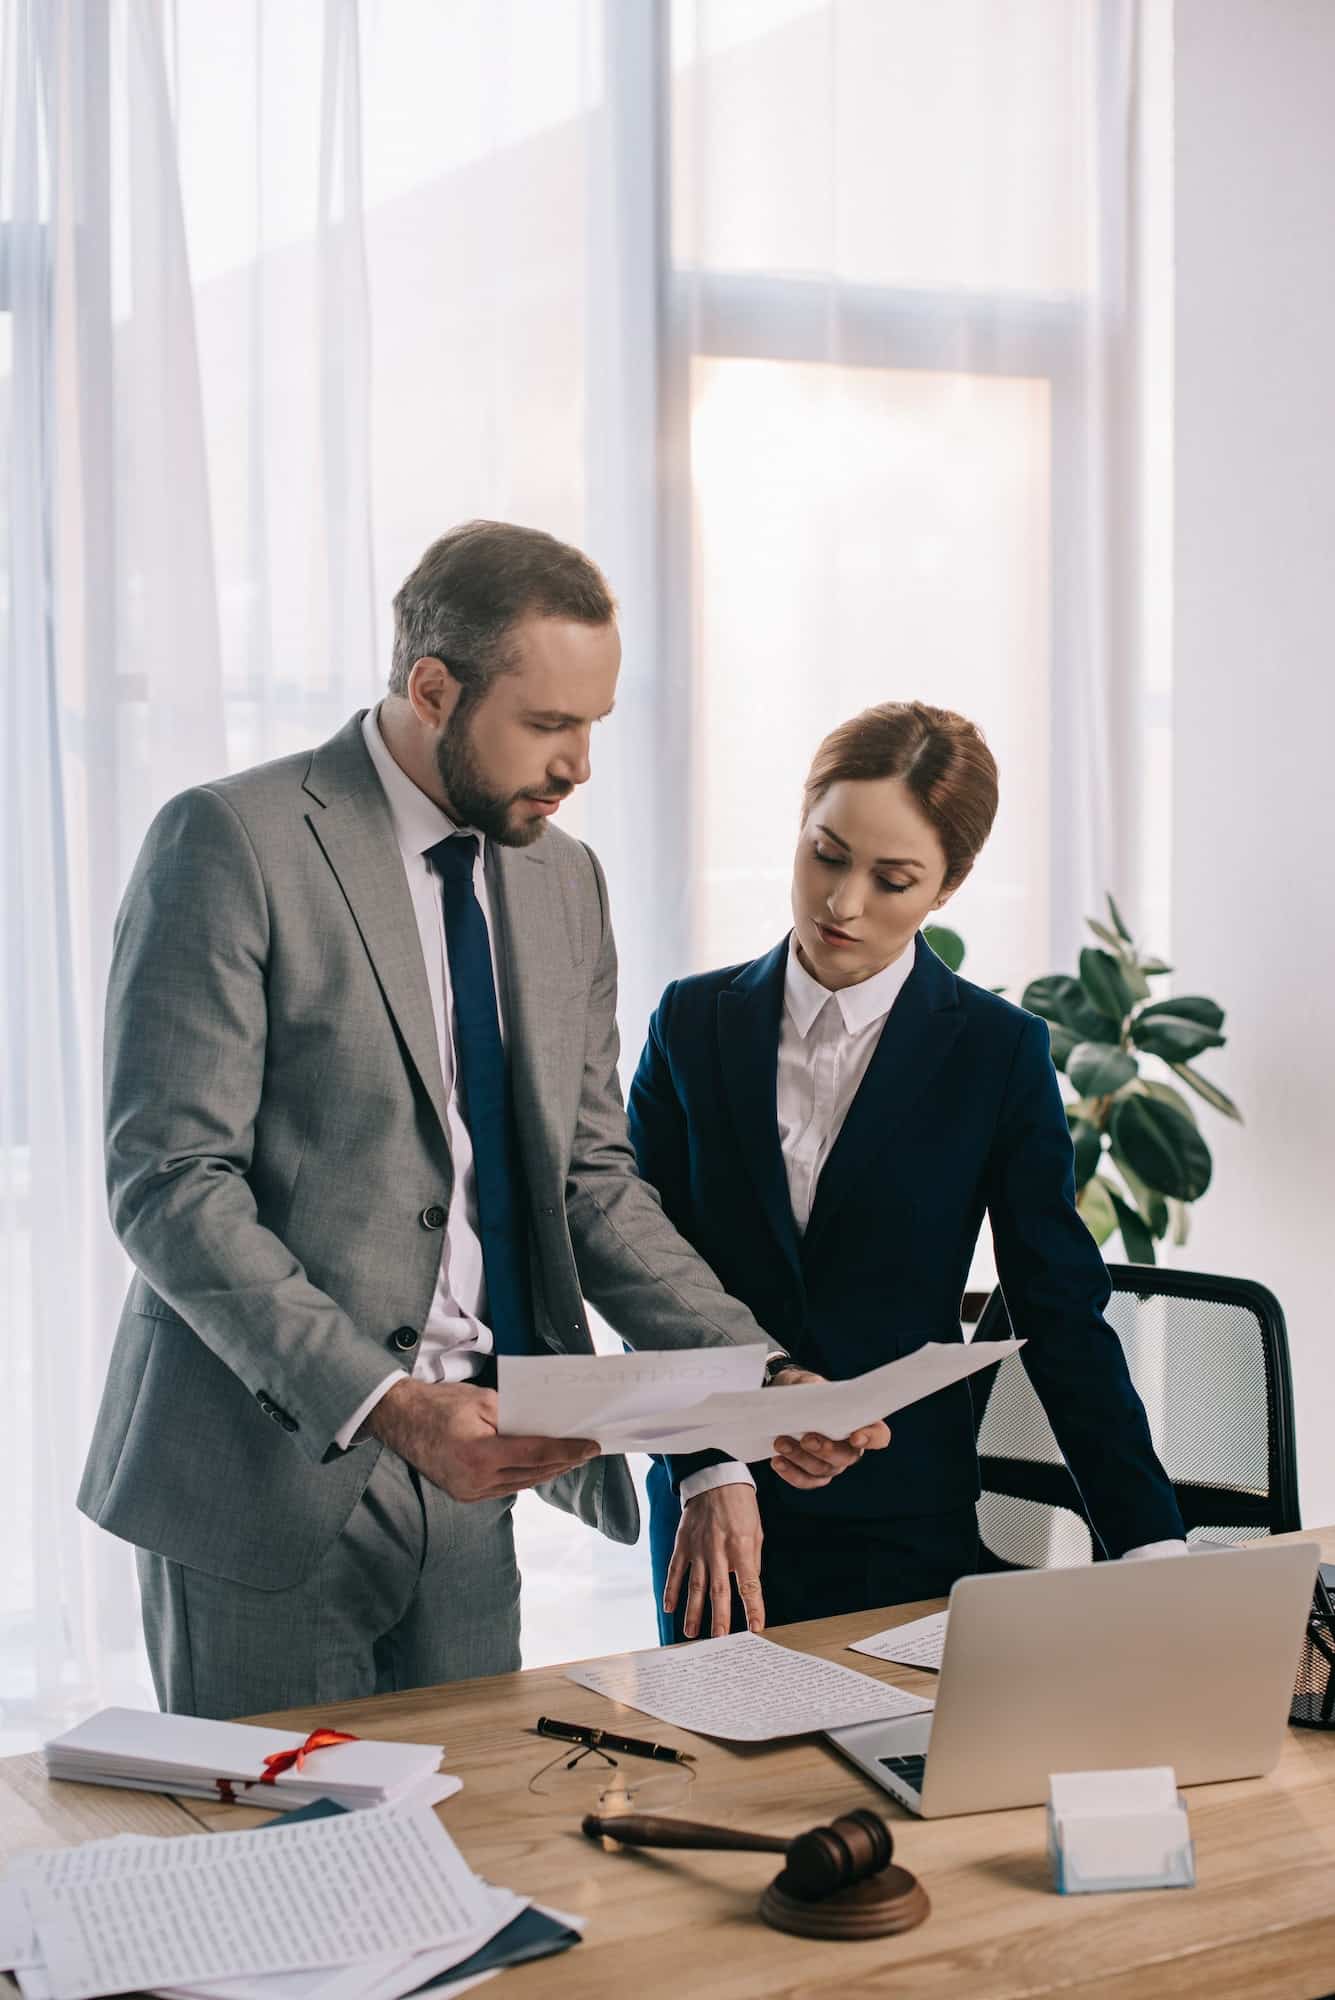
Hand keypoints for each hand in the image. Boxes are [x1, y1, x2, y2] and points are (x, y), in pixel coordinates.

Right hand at [366, 1379, 597, 1500]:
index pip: (536, 1455)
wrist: (400, 1419)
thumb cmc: (441, 1403)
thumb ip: (517, 1416)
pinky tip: (542, 1466)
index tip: (591, 1446)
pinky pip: (505, 1487)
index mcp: (480, 1454)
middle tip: (588, 1450)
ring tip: (571, 1458)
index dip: (568, 1450)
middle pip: (533, 1474)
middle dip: (564, 1461)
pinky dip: (526, 1476)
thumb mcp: (483, 1400)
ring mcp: (469, 1492)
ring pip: (521, 1484)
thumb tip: (549, 1425)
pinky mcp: (465, 1495)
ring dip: (548, 1471)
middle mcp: (475, 1481)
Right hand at [663, 1485, 764, 1638]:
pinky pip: (675, 1570)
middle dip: (719, 1618)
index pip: (749, 1584)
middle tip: (719, 1641)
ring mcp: (697, 1548)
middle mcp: (718, 1550)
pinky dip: (671, 1590)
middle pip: (718, 1591)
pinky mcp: (683, 1544)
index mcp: (741, 1546)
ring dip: (692, 1611)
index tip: (756, 1628)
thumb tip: (749, 1586)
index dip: (753, 1608)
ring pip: (694, 1586)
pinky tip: (669, 1607)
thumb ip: (752, 1560)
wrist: (715, 1478)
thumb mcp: (756, 1531)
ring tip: (691, 1633)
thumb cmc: (740, 1505)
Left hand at [765, 1365, 891, 1490]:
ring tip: (780, 1442)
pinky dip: (791, 1472)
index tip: (855, 1436)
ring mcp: (833, 1464)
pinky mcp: (813, 1475)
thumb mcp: (809, 1382)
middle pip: (848, 1457)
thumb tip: (813, 1393)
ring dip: (800, 1457)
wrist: (784, 1403)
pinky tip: (777, 1461)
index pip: (879, 1435)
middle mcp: (850, 1448)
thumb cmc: (805, 1391)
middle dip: (826, 1449)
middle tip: (806, 1438)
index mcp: (860, 1423)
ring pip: (823, 1470)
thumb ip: (814, 1387)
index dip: (871, 1438)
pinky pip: (806, 1481)